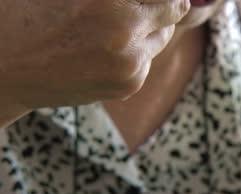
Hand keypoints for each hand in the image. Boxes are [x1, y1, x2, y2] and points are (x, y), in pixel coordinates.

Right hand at [0, 0, 189, 124]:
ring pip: (161, 40)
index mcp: (110, 2)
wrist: (9, 70)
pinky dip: (137, 54)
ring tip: (114, 30)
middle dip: (159, 9)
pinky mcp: (129, 86)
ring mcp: (131, 65)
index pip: (170, 0)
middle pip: (172, 15)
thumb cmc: (32, 17)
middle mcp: (126, 34)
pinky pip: (147, 62)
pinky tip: (107, 51)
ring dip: (148, 31)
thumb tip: (143, 1)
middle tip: (134, 9)